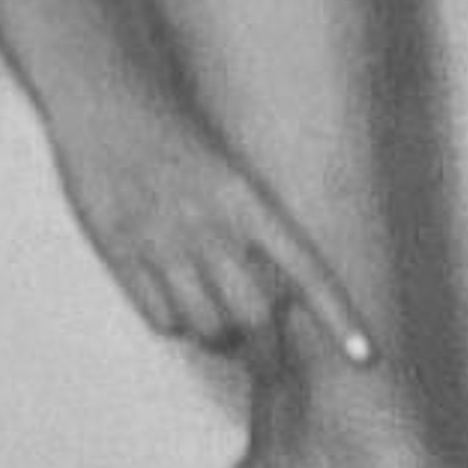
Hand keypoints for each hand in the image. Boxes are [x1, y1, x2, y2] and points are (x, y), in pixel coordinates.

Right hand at [47, 60, 372, 365]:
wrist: (102, 99)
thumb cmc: (167, 123)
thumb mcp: (221, 165)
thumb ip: (245, 221)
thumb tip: (271, 285)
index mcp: (243, 196)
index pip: (305, 268)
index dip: (338, 318)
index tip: (366, 358)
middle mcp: (207, 225)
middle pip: (255, 318)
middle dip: (268, 355)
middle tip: (271, 368)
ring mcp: (163, 243)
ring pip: (207, 327)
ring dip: (217, 337)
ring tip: (214, 323)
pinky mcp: (121, 254)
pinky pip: (161, 319)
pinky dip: (173, 322)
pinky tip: (172, 300)